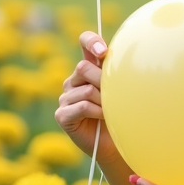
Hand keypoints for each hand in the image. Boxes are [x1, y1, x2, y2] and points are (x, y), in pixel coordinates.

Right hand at [54, 31, 121, 166]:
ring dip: (103, 100)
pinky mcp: (62, 114)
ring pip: (86, 89)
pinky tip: (104, 117)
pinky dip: (97, 111)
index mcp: (88, 68)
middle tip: (115, 95)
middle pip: (84, 67)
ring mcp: (65, 98)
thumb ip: (116, 71)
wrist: (118, 143)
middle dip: (103, 81)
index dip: (91, 41)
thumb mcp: (120, 88)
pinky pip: (82, 106)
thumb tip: (119, 53)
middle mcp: (74, 80)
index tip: (103, 51)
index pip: (85, 42)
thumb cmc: (122, 113)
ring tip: (111, 110)